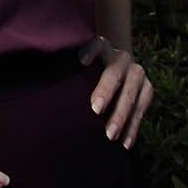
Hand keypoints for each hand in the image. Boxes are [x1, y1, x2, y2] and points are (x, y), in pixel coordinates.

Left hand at [78, 35, 152, 149]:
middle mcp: (121, 58)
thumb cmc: (87, 74)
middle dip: (106, 91)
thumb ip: (69, 72)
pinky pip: (142, 109)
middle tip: (95, 110)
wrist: (117, 73)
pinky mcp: (147, 89)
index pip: (98, 44)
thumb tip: (40, 85)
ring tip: (110, 135)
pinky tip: (125, 144)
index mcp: (103, 48)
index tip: (81, 62)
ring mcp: (137, 73)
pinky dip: (133, 127)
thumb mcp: (80, 68)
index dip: (91, 50)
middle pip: (115, 72)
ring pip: (131, 92)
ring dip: (121, 115)